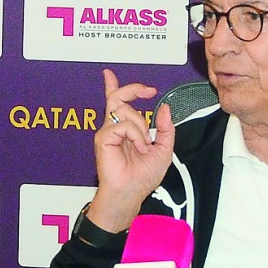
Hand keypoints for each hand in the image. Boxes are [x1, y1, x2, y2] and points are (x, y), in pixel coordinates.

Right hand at [86, 68, 174, 232]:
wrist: (131, 192)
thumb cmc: (142, 177)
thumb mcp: (163, 150)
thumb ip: (165, 128)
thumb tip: (164, 108)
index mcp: (125, 129)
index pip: (115, 102)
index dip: (112, 86)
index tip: (109, 75)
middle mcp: (114, 128)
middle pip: (118, 97)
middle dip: (133, 88)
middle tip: (148, 91)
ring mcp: (107, 132)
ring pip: (127, 111)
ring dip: (142, 127)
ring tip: (144, 146)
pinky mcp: (103, 138)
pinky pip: (124, 125)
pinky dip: (137, 135)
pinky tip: (139, 148)